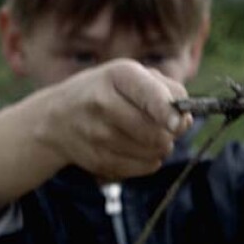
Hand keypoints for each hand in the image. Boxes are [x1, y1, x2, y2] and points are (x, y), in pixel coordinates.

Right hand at [38, 59, 192, 180]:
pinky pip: (142, 168)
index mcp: (118, 75)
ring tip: (147, 136)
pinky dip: (148, 161)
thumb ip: (167, 90)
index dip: (168, 112)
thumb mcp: (132, 76)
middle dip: (170, 133)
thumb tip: (185, 119)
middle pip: (155, 132)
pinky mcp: (97, 160)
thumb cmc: (105, 92)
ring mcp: (98, 135)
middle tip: (166, 127)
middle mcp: (104, 103)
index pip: (148, 94)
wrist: (58, 119)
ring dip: (160, 148)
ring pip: (152, 153)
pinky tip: (136, 148)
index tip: (178, 123)